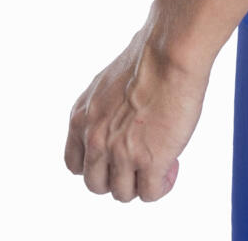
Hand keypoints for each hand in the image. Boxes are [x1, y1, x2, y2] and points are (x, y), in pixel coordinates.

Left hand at [65, 21, 209, 202]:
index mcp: (82, 118)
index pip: (75, 164)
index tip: (116, 157)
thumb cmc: (148, 57)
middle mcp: (95, 139)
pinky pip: (151, 193)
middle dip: (119, 176)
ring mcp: (120, 154)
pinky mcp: (149, 162)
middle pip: (96, 185)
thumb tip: (119, 125)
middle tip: (141, 159)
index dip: (97, 165)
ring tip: (162, 161)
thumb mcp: (108, 85)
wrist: (169, 53)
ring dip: (142, 182)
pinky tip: (172, 164)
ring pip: (123, 194)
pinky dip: (163, 184)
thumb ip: (104, 111)